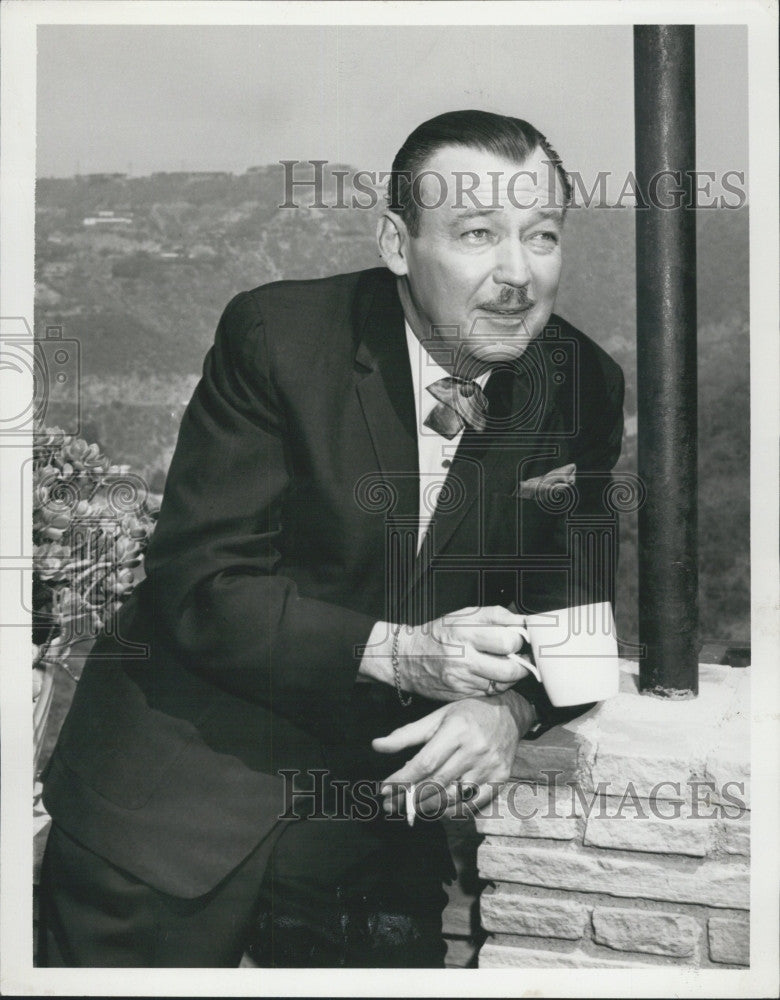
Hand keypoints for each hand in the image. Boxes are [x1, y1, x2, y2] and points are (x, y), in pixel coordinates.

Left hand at [373, 690, 535, 818]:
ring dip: (427, 807)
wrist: (510, 714)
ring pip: (453, 796)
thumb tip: (377, 746)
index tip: (384, 789)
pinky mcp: (499, 780)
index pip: (425, 762)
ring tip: (410, 808)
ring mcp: (489, 767)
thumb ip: (407, 734)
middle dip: (409, 797)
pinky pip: (472, 804)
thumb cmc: (469, 713)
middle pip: (437, 783)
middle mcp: (475, 750)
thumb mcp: (437, 716)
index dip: (402, 779)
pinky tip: (436, 810)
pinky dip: (451, 811)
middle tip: (390, 805)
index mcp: (457, 730)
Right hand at [395, 605, 532, 701]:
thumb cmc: (437, 633)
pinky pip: (491, 693)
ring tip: (505, 663)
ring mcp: (461, 680)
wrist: (406, 658)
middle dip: (522, 662)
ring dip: (511, 675)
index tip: (521, 637)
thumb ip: (495, 616)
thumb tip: (524, 621)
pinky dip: (497, 684)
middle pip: (510, 668)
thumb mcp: (462, 615)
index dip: (520, 639)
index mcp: (464, 632)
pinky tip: (490, 674)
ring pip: (503, 683)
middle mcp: (462, 658)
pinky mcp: (461, 695)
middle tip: (521, 655)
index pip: (508, 640)